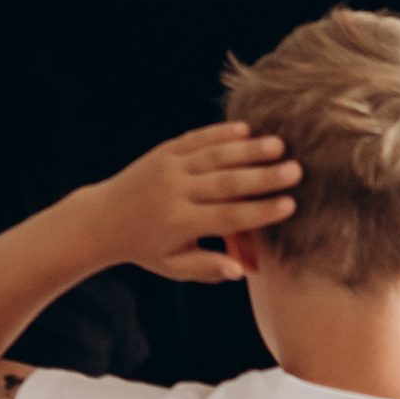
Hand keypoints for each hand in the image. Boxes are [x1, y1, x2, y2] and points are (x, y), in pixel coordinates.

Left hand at [86, 124, 301, 284]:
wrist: (103, 219)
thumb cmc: (146, 248)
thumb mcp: (174, 266)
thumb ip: (208, 267)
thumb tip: (243, 270)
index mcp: (181, 223)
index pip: (228, 216)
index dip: (260, 211)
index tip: (290, 205)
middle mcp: (175, 192)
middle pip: (226, 182)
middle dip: (263, 176)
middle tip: (296, 170)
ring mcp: (168, 167)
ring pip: (214, 156)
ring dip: (248, 149)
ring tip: (279, 145)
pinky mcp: (165, 151)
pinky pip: (197, 139)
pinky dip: (220, 132)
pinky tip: (246, 128)